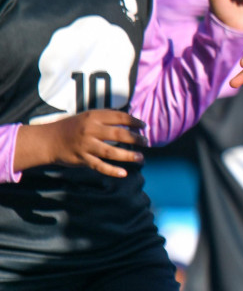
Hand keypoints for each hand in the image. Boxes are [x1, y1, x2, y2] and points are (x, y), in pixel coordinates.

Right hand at [14, 110, 143, 178]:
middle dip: (136, 138)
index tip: (144, 126)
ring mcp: (86, 146)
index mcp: (93, 117)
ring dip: (128, 155)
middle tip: (146, 142)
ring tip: (141, 158)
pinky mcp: (82, 159)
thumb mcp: (87, 117)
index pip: (119, 117)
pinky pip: (100, 166)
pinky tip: (124, 173)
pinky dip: (112, 170)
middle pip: (119, 134)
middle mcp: (90, 130)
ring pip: (111, 151)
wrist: (48, 140)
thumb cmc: (72, 127)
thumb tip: (130, 121)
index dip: (134, 121)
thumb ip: (105, 118)